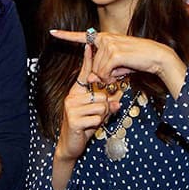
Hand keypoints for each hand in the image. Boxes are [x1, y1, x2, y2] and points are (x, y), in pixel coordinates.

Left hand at [50, 29, 185, 96]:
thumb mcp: (116, 66)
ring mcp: (108, 44)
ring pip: (98, 72)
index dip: (65, 36)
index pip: (82, 37)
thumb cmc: (137, 60)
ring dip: (110, 76)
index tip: (52, 32)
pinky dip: (113, 76)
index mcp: (104, 38)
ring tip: (124, 68)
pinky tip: (123, 70)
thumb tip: (89, 80)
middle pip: (92, 66)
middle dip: (104, 74)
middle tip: (119, 70)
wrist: (155, 56)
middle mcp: (104, 38)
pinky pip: (104, 73)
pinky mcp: (114, 53)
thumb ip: (101, 71)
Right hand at [57, 44, 120, 161]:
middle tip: (97, 116)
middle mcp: (72, 97)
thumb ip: (107, 105)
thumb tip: (118, 100)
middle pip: (102, 95)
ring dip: (101, 117)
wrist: (70, 145)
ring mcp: (71, 108)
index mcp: (76, 93)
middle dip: (105, 107)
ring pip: (101, 106)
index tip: (89, 44)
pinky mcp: (74, 120)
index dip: (88, 60)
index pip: (84, 74)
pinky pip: (97, 118)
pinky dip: (97, 125)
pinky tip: (88, 128)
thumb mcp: (97, 113)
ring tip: (92, 122)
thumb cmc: (84, 126)